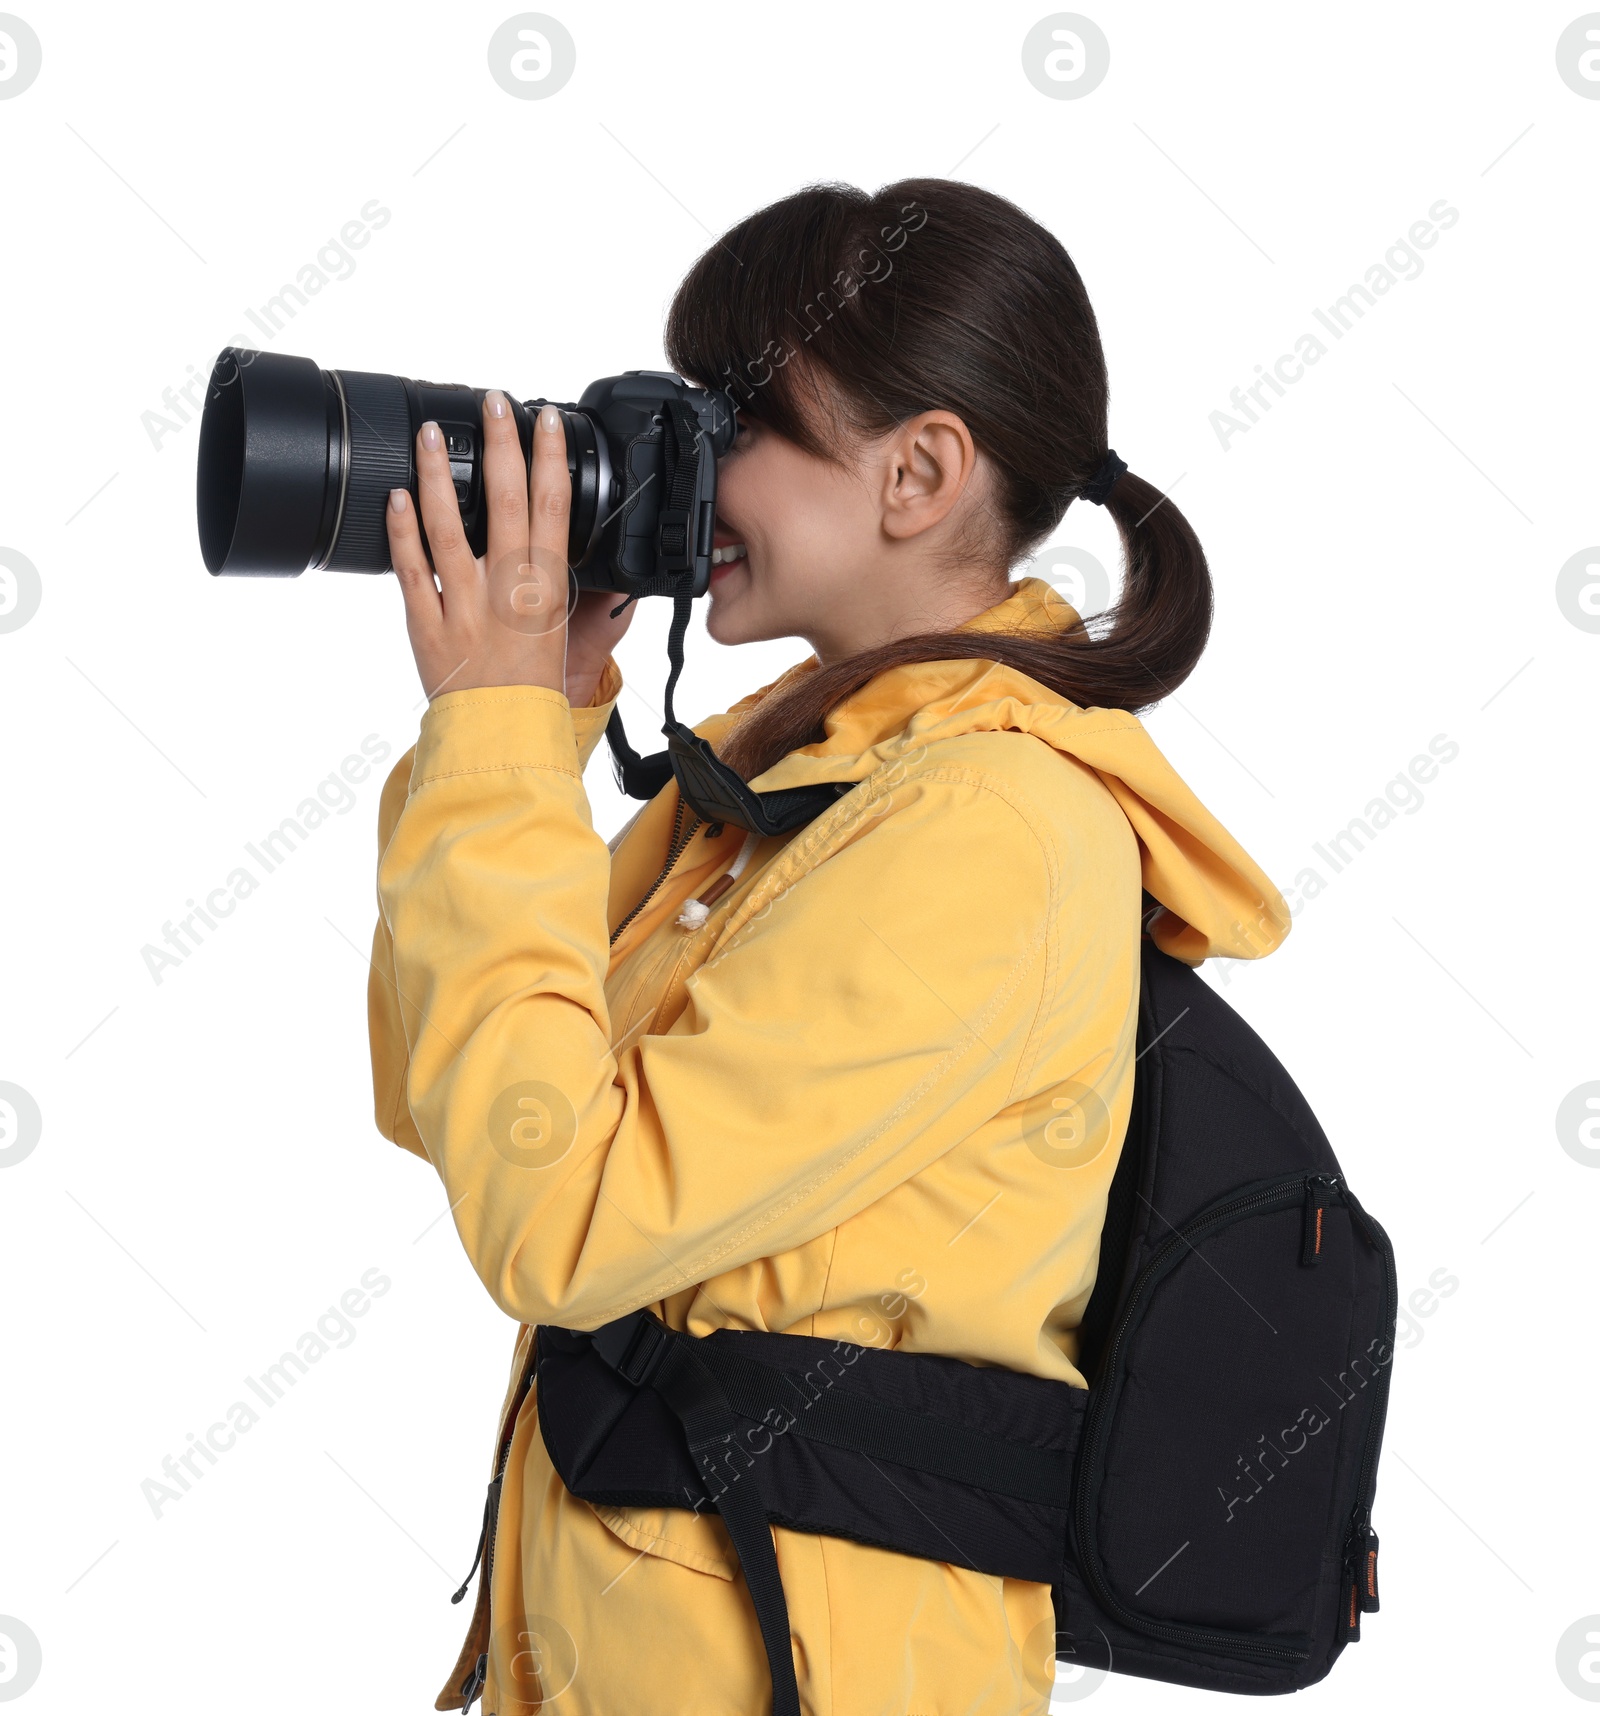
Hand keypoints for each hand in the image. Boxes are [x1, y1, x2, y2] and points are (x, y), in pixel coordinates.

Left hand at [386, 392, 632, 703]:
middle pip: (506, 502)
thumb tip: (585, 550)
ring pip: (447, 526)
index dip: (549, 457)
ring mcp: (463, 604)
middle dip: (500, 444)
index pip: (553, 508)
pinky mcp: (426, 622)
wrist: (501, 732)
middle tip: (492, 402)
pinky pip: (410, 568)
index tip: (543, 419)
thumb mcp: (564, 630)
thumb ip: (567, 584)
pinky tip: (397, 497)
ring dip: (437, 474)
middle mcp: (506, 590)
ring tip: (430, 434)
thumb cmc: (533, 684)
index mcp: (546, 588)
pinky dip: (401, 530)